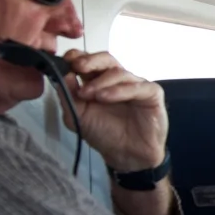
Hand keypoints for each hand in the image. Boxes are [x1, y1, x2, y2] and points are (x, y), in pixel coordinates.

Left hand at [62, 50, 166, 170]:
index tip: (65, 61)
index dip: (77, 57)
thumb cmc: (105, 134)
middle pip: (106, 59)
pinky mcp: (152, 93)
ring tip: (88, 94)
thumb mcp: (77, 117)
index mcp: (99, 81)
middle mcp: (117, 79)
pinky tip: (105, 97)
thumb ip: (68, 97)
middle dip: (90, 61)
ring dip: (101, 81)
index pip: (89, 60)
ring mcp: (135, 84)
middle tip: (77, 67)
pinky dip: (119, 90)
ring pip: (119, 72)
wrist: (127, 157)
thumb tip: (62, 75)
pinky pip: (137, 86)